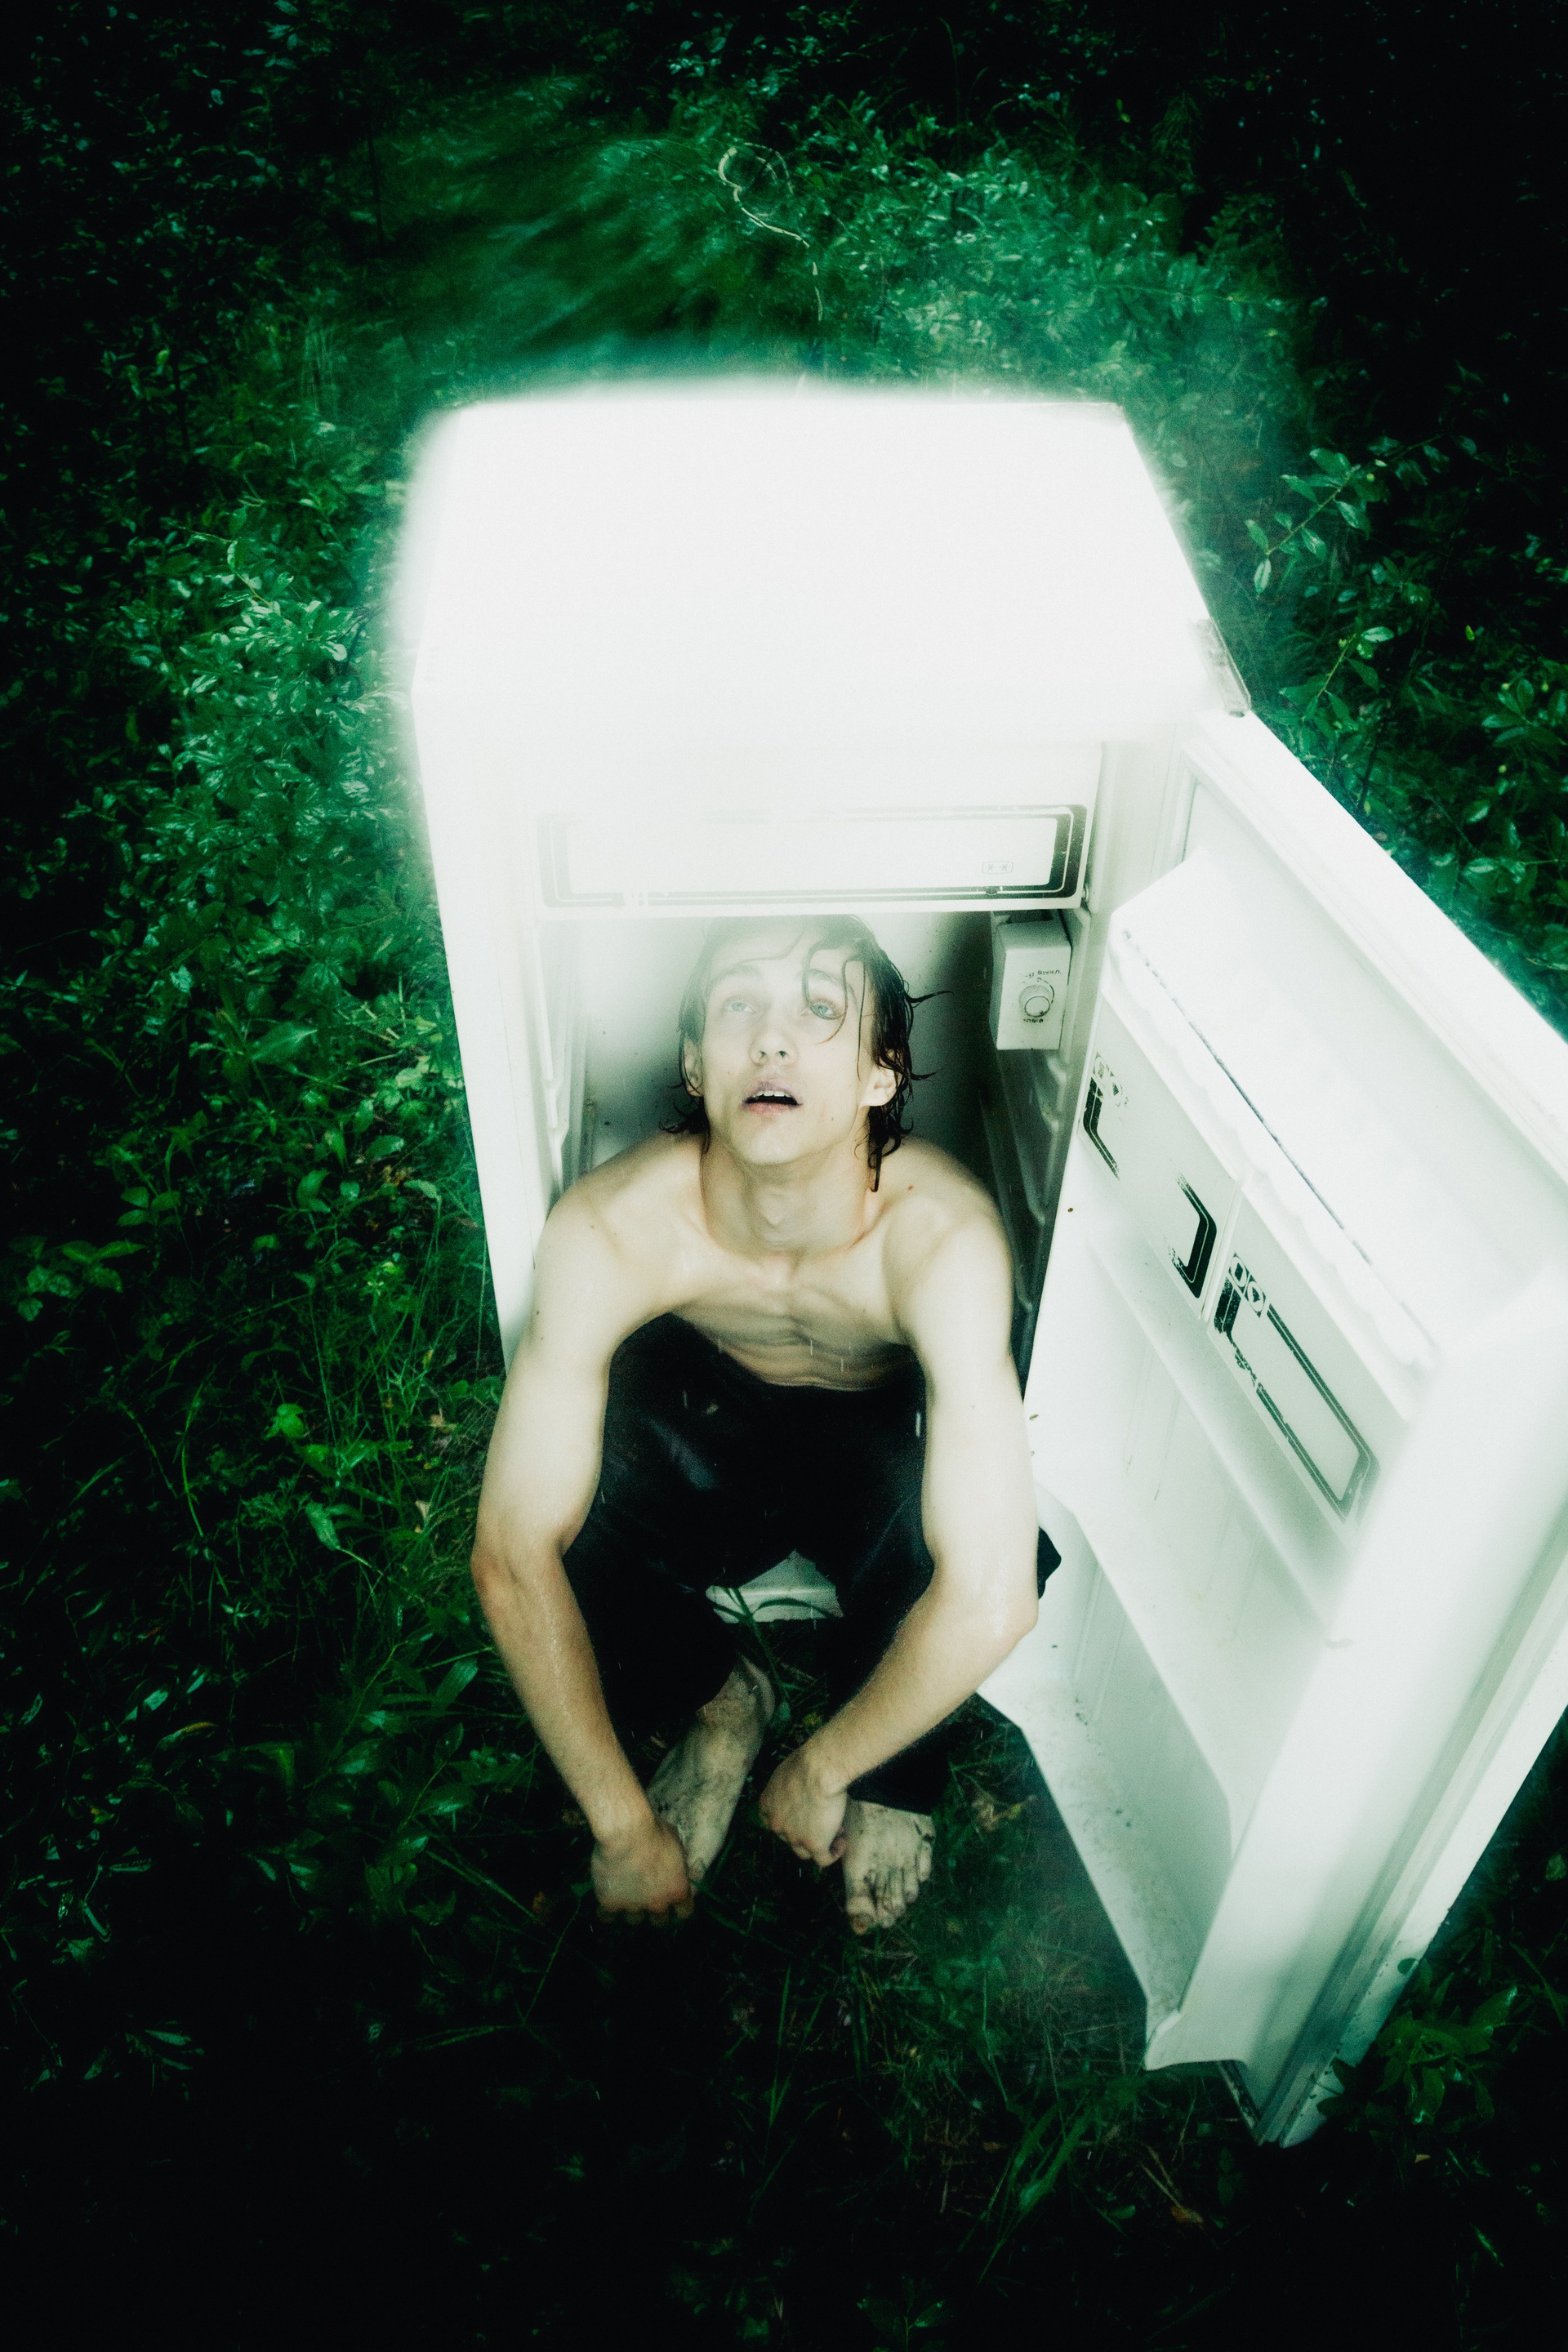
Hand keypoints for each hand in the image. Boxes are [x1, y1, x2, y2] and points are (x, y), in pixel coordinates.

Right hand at [591, 1812, 693, 1922]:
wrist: (625, 1832)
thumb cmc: (653, 1830)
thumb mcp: (675, 1842)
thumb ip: (676, 1860)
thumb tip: (675, 1862)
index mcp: (678, 1889)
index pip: (684, 1912)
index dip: (678, 1906)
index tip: (671, 1898)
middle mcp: (658, 1904)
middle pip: (659, 1922)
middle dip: (654, 1910)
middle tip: (647, 1897)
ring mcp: (633, 1906)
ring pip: (634, 1921)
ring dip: (631, 1910)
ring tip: (625, 1896)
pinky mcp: (610, 1903)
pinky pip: (606, 1917)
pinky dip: (605, 1911)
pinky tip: (605, 1901)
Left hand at [759, 1744, 847, 1867]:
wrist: (819, 1769)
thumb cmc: (808, 1761)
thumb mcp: (788, 1771)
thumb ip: (788, 1787)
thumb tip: (800, 1788)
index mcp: (767, 1805)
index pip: (772, 1822)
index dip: (789, 1822)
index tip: (804, 1815)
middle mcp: (776, 1824)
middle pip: (789, 1838)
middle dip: (807, 1830)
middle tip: (825, 1819)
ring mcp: (793, 1837)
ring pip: (805, 1852)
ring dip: (820, 1842)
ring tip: (837, 1830)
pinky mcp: (813, 1844)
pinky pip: (824, 1859)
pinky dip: (834, 1853)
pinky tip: (842, 1842)